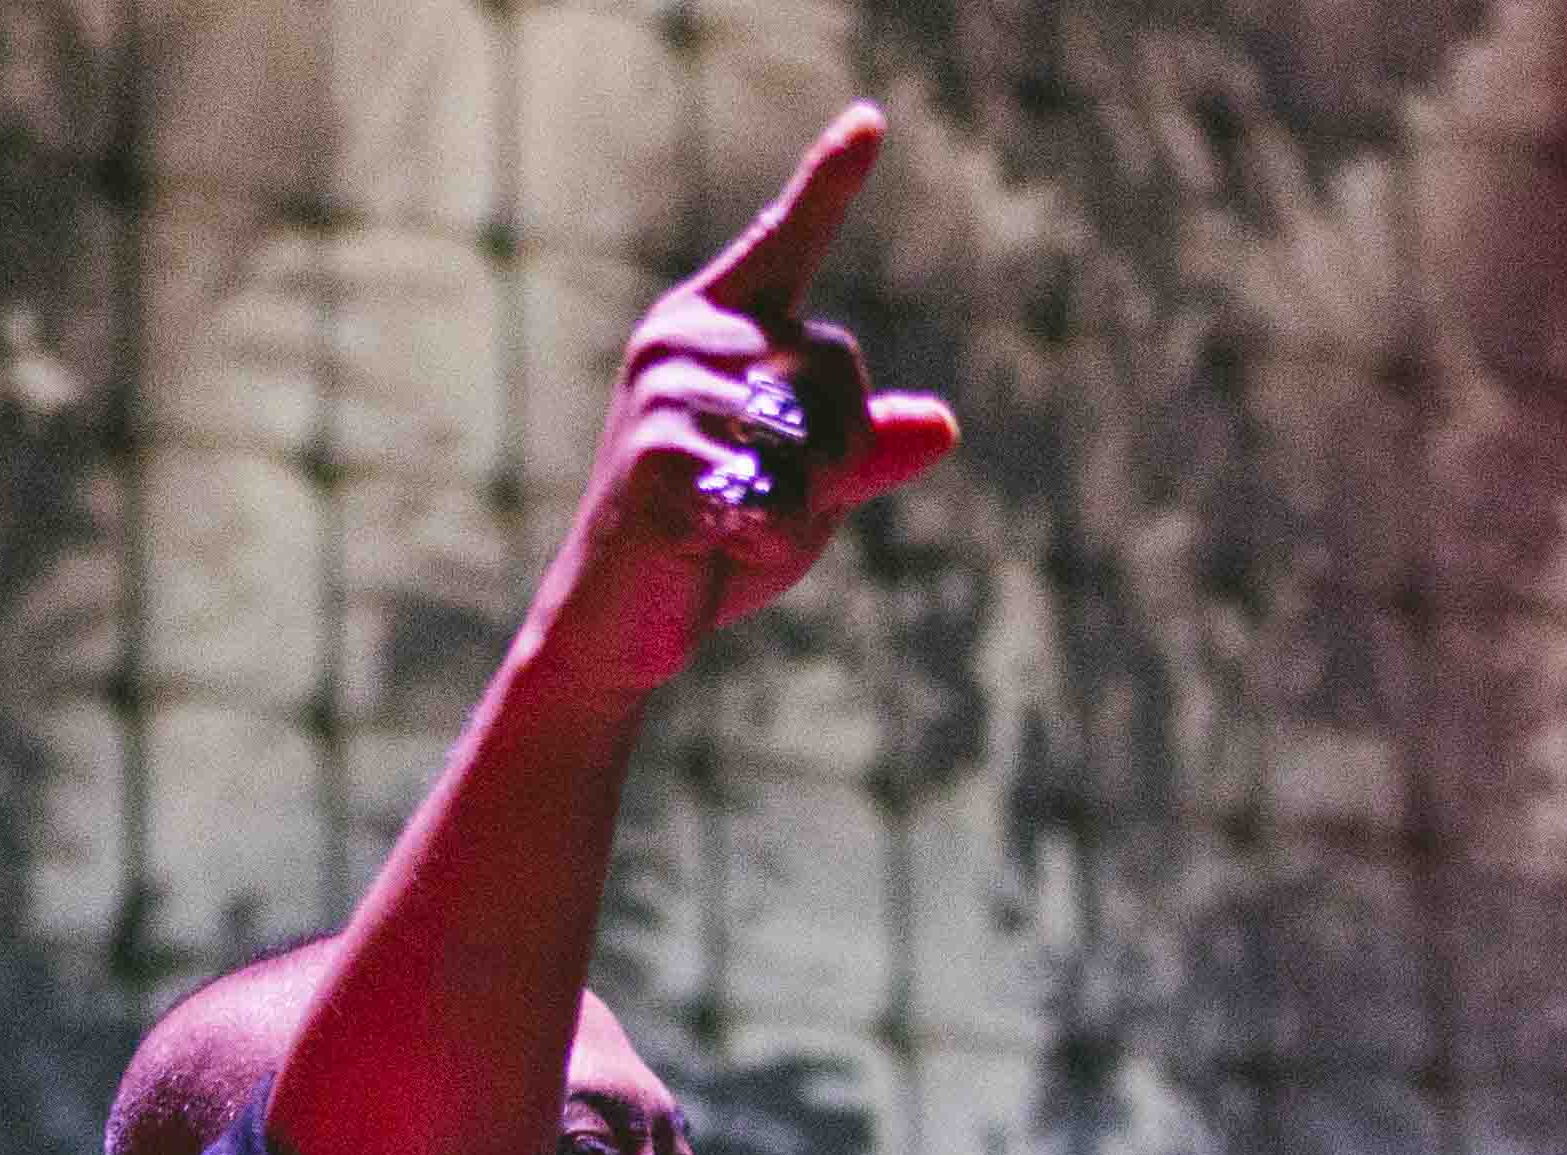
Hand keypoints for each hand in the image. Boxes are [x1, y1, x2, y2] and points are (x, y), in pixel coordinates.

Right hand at [537, 102, 962, 701]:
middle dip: (838, 453)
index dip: (830, 182)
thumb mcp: (812, 490)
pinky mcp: (657, 456)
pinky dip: (769, 537)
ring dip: (804, 507)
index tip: (871, 122)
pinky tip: (718, 545)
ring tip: (739, 527)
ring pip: (812, 440)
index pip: (787, 243)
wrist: (621, 620)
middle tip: (772, 500)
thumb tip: (944, 423)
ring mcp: (666, 392)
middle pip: (837, 367)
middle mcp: (686, 339)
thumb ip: (869, 450)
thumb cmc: (719, 540)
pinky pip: (774, 492)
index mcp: (718, 326)